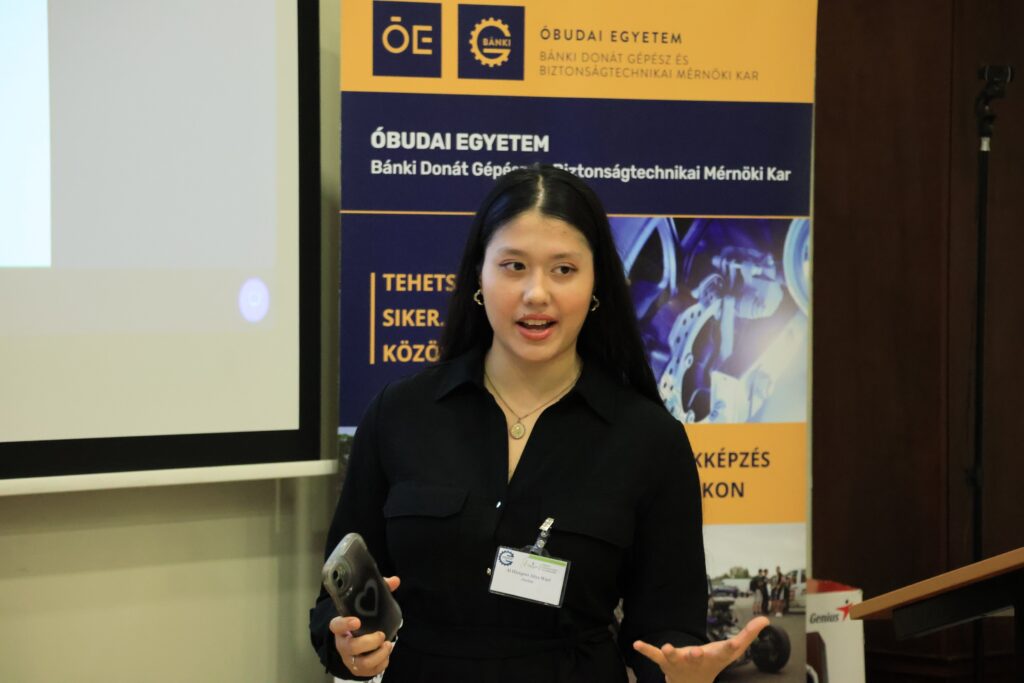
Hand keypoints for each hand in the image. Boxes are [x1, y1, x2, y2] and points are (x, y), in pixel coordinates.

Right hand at [330, 576, 400, 676]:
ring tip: (388, 645)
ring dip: (378, 655)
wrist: (353, 640)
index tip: (357, 620)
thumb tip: (395, 580)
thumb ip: (379, 591)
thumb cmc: (360, 620)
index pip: (336, 625)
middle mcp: (343, 644)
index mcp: (341, 627)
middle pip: (350, 647)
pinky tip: (386, 655)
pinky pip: (369, 672)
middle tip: (381, 635)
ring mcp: (350, 658)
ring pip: (361, 663)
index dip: (345, 624)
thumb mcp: (366, 606)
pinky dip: (381, 664)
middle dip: (368, 643)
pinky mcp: (358, 669)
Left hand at [633, 616, 769, 682]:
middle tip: (696, 652)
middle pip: (698, 657)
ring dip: (672, 652)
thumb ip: (748, 635)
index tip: (736, 642)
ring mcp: (680, 661)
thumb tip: (766, 620)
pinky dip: (646, 650)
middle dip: (696, 655)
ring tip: (668, 646)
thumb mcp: (731, 651)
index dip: (734, 645)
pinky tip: (636, 644)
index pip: (727, 651)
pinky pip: (654, 655)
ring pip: (675, 657)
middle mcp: (698, 660)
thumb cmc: (712, 662)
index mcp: (715, 657)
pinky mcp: (665, 660)